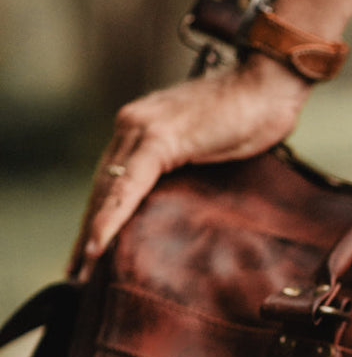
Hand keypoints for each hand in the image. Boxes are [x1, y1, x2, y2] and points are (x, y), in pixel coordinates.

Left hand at [69, 55, 311, 280]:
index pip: (114, 178)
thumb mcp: (211, 147)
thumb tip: (186, 201)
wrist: (270, 84)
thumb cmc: (253, 115)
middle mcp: (134, 123)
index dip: (101, 214)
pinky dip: (112, 216)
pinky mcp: (160, 139)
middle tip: (76, 271)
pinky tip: (100, 243)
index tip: (90, 251)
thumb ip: (189, 166)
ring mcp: (143, 128)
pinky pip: (129, 186)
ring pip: (109, 189)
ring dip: (93, 230)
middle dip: (89, 230)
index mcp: (144, 125)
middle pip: (104, 186)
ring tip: (83, 268)